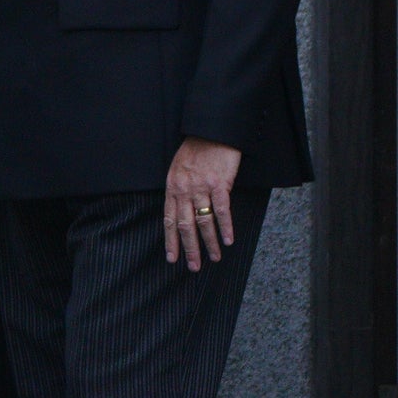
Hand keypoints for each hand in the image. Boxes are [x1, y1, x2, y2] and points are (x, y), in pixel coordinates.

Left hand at [164, 138, 242, 269]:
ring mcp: (202, 187)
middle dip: (189, 248)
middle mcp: (184, 190)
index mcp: (172, 187)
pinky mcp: (220, 184)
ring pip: (204, 222)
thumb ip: (178, 189)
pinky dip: (225, 227)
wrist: (212, 130)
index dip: (170, 241)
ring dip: (209, 243)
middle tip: (193, 267)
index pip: (168, 220)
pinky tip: (228, 240)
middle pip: (185, 225)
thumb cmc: (196, 149)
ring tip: (214, 258)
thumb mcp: (178, 168)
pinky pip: (222, 210)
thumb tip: (181, 210)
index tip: (172, 258)